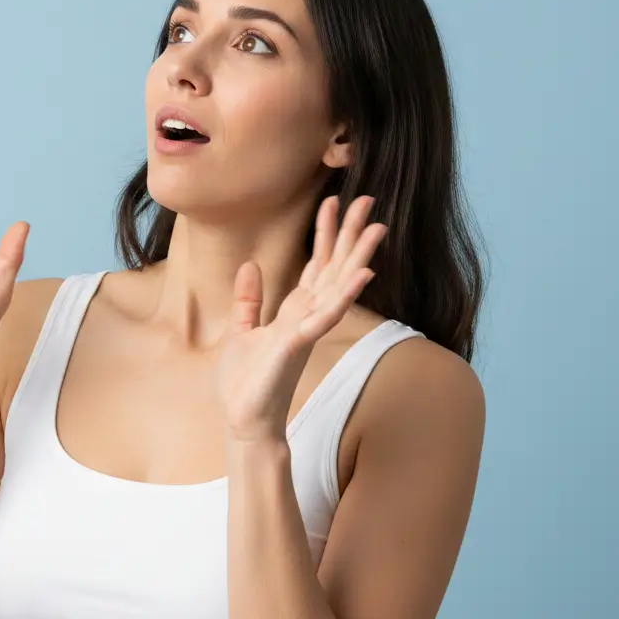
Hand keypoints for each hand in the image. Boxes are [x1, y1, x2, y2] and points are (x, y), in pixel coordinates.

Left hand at [215, 195, 386, 441]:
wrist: (245, 420)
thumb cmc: (246, 382)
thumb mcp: (241, 332)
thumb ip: (249, 300)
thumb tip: (250, 265)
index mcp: (294, 311)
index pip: (315, 264)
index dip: (325, 234)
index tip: (334, 201)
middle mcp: (307, 316)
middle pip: (334, 267)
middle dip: (349, 234)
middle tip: (367, 199)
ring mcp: (306, 330)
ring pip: (338, 286)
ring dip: (358, 257)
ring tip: (377, 227)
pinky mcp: (298, 344)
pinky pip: (326, 316)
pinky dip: (344, 295)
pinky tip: (363, 275)